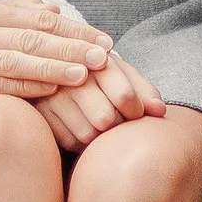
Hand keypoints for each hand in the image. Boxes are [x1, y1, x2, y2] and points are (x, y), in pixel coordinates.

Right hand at [0, 0, 116, 124]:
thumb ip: (13, 14)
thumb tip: (51, 7)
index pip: (38, 17)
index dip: (75, 28)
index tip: (105, 39)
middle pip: (31, 36)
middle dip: (72, 46)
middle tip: (105, 56)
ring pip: (15, 59)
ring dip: (53, 66)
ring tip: (84, 73)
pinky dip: (25, 86)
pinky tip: (49, 90)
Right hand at [27, 50, 166, 154]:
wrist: (64, 72)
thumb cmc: (104, 79)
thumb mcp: (126, 77)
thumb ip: (146, 92)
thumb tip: (159, 111)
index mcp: (98, 60)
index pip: (125, 96)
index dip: (136, 112)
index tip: (135, 113)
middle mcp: (72, 74)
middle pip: (106, 119)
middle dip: (116, 125)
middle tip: (115, 120)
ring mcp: (53, 94)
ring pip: (88, 134)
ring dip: (98, 136)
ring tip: (97, 122)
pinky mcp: (42, 113)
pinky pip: (69, 141)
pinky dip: (80, 141)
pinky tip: (81, 126)